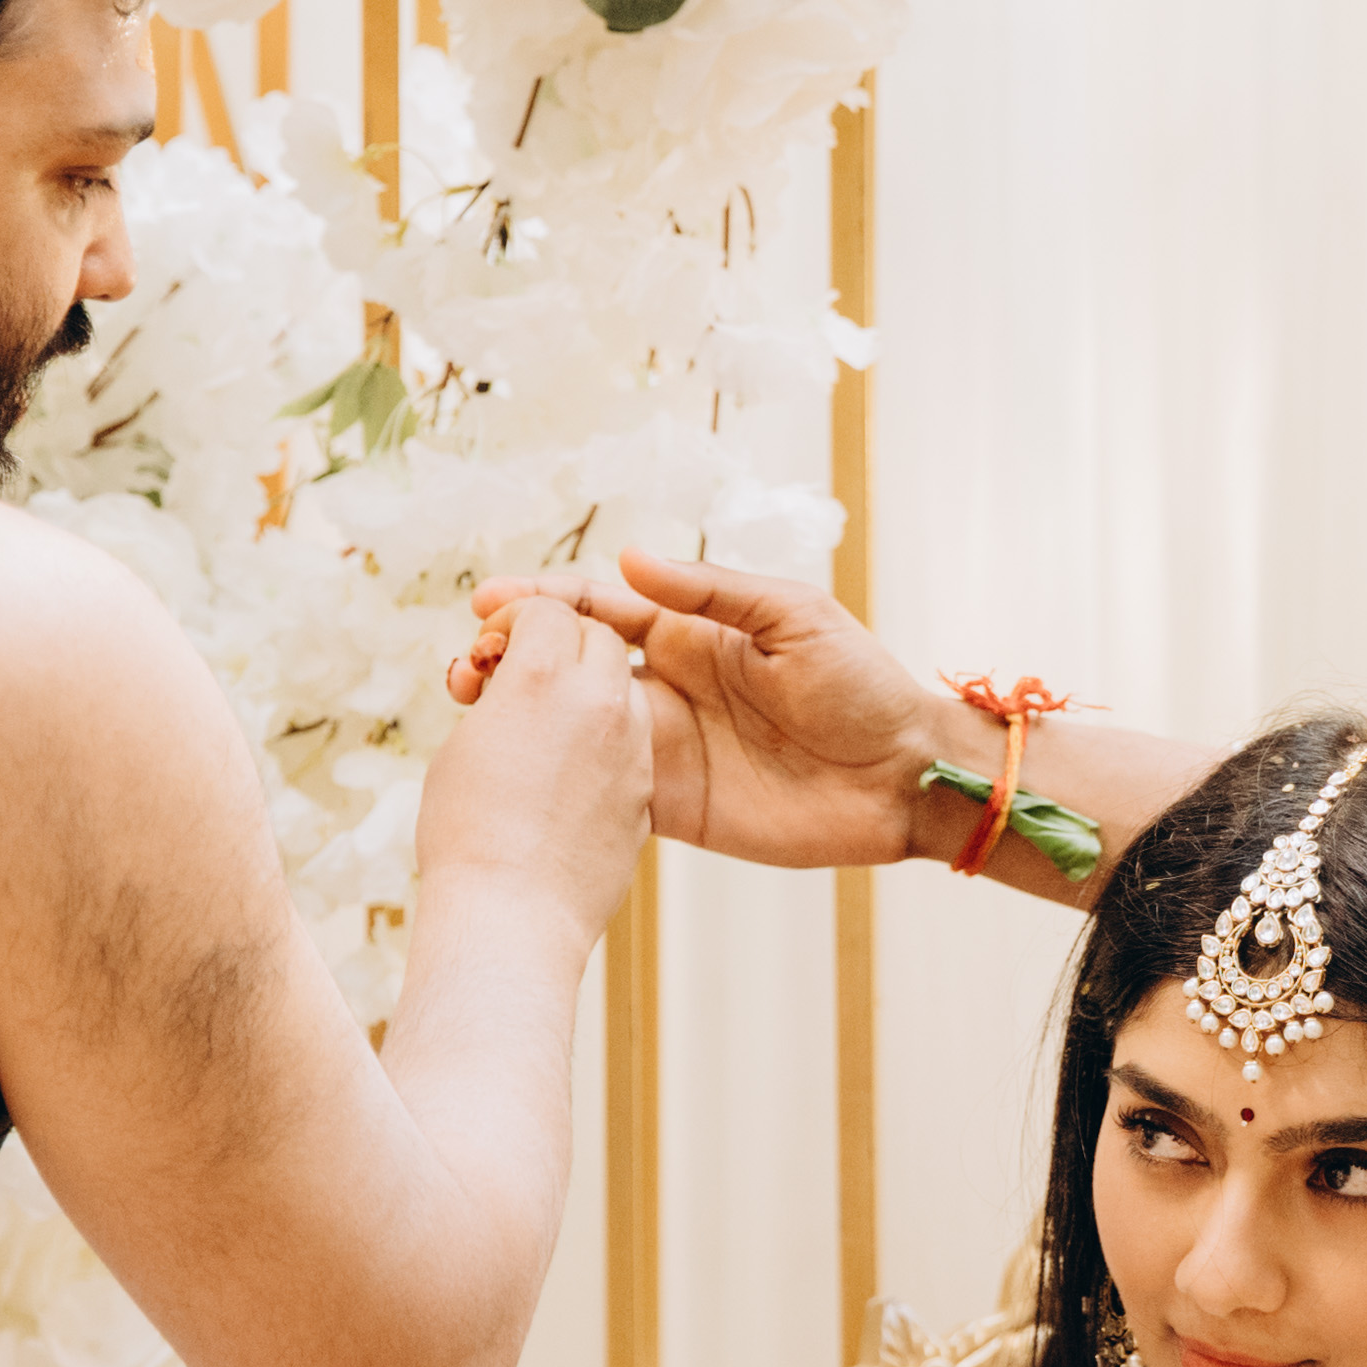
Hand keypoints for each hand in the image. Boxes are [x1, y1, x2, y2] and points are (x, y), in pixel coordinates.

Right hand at [412, 593, 648, 937]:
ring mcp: (630, 746)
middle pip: (594, 639)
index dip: (515, 622)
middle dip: (558, 645)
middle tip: (513, 679)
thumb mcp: (466, 743)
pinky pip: (630, 743)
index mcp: (543, 674)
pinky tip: (562, 772)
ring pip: (620, 688)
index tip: (489, 651)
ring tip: (537, 727)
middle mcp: (598, 700)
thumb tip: (512, 686)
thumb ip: (499, 697)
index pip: (547, 611)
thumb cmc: (466, 831)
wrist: (510, 915)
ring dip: (586, 690)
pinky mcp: (645, 790)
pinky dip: (602, 740)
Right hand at [447, 550, 955, 872]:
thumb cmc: (862, 685)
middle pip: (568, 667)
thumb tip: (628, 562)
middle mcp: (665, 686)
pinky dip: (559, 782)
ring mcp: (662, 747)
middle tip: (464, 666)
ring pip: (571, 728)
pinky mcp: (671, 804)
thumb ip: (713, 592)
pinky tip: (519, 778)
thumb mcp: (795, 618)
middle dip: (511, 660)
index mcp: (689, 633)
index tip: (489, 605)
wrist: (902, 777)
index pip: (597, 609)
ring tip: (470, 712)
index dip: (542, 603)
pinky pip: (601, 789)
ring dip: (522, 719)